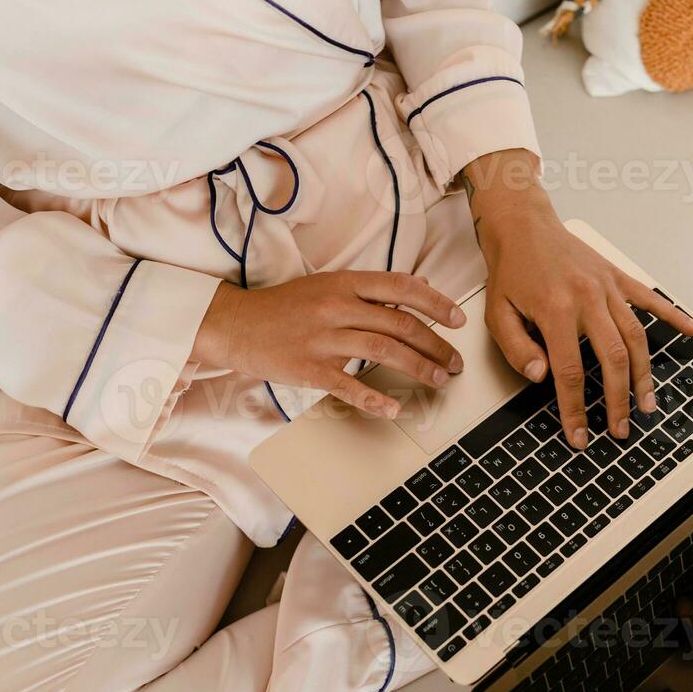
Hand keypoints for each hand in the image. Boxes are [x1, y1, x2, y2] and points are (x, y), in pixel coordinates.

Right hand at [192, 271, 465, 416]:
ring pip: (383, 351)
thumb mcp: (327, 285)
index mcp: (344, 283)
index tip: (457, 320)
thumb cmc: (283, 307)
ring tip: (439, 379)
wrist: (235, 325)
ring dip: (419, 367)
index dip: (435, 303)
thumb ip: (369, 289)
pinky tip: (394, 408)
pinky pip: (348, 386)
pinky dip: (374, 398)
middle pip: (400, 324)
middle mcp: (337, 307)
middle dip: (436, 344)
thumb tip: (417, 287)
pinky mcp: (308, 368)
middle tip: (455, 362)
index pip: (401, 288)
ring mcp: (323, 338)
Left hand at [462, 150, 692, 448]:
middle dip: (619, 400)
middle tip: (621, 429)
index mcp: (556, 311)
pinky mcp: (617, 278)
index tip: (579, 435)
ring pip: (636, 337)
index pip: (571, 372)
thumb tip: (543, 377)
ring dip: (644, 374)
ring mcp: (608, 288)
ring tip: (647, 403)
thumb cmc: (510, 272)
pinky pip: (651, 300)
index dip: (575, 409)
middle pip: (613, 360)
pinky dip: (674, 316)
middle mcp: (588, 299)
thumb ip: (516, 348)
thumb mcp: (497, 314)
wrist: (523, 226)